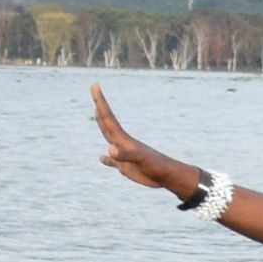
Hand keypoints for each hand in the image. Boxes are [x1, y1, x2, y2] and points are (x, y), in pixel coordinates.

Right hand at [90, 84, 201, 198]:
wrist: (167, 175)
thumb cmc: (155, 165)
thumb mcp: (140, 159)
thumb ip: (124, 155)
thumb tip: (109, 149)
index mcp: (123, 139)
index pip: (108, 117)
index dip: (100, 102)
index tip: (95, 85)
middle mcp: (122, 143)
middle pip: (107, 122)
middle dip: (99, 106)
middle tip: (95, 89)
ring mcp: (123, 155)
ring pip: (109, 137)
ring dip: (102, 125)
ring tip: (97, 113)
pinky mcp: (126, 167)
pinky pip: (112, 162)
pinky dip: (107, 159)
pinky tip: (102, 158)